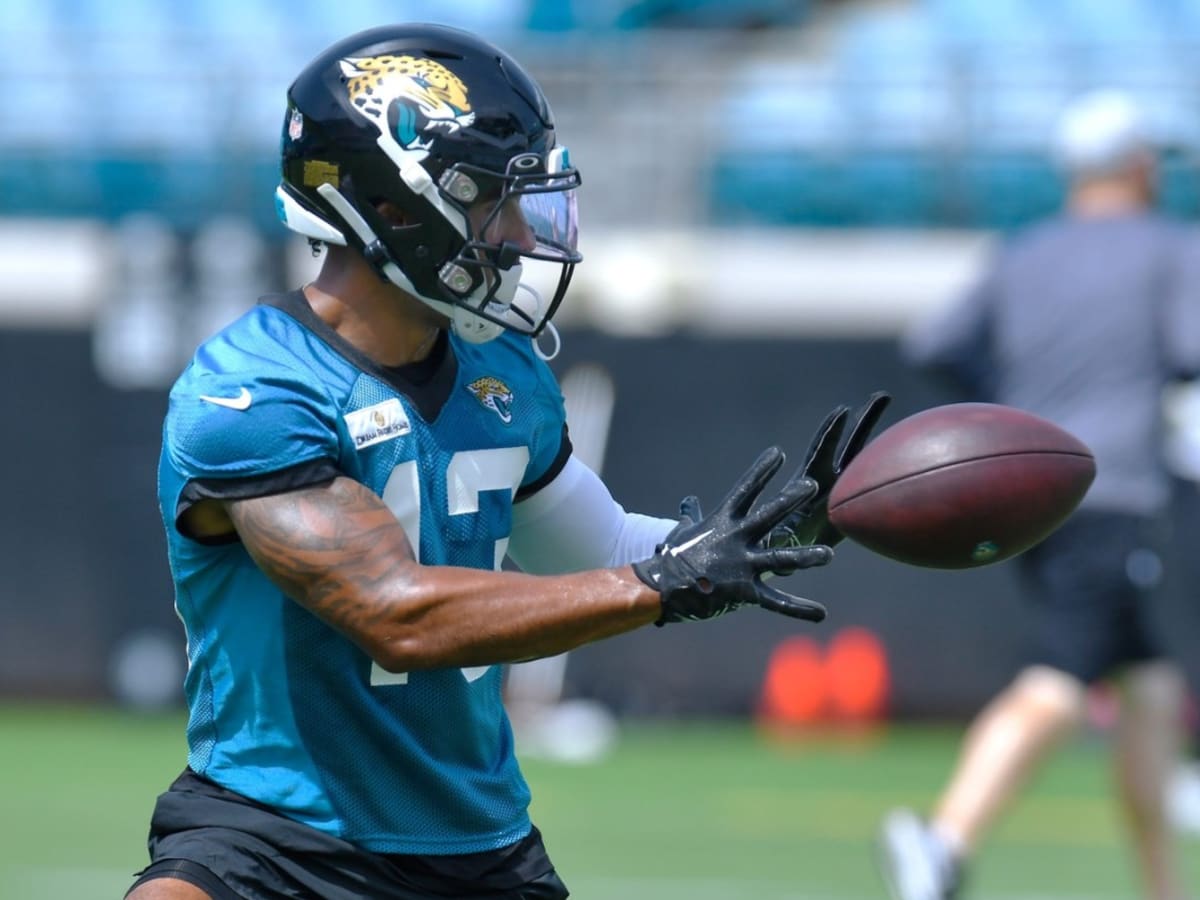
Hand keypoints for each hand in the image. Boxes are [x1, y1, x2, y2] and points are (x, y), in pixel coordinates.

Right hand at [632, 447, 833, 624]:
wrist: (660, 587)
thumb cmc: (671, 557)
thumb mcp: (682, 531)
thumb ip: (691, 516)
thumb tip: (688, 502)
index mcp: (723, 521)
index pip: (745, 490)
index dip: (761, 471)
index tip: (778, 453)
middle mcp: (736, 539)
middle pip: (768, 515)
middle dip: (790, 499)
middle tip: (811, 485)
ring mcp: (742, 565)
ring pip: (781, 559)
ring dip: (806, 557)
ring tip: (828, 555)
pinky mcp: (744, 591)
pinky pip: (776, 601)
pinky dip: (799, 609)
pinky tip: (820, 614)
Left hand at [768, 391, 890, 548]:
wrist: (792, 545)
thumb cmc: (784, 538)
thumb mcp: (785, 533)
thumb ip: (791, 533)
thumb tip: (795, 534)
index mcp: (810, 478)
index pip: (821, 450)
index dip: (830, 432)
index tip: (842, 411)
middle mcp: (829, 476)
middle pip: (849, 443)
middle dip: (863, 419)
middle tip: (881, 396)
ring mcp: (843, 483)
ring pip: (862, 452)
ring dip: (871, 427)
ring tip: (884, 399)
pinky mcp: (852, 496)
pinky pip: (871, 475)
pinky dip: (885, 461)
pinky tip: (901, 446)